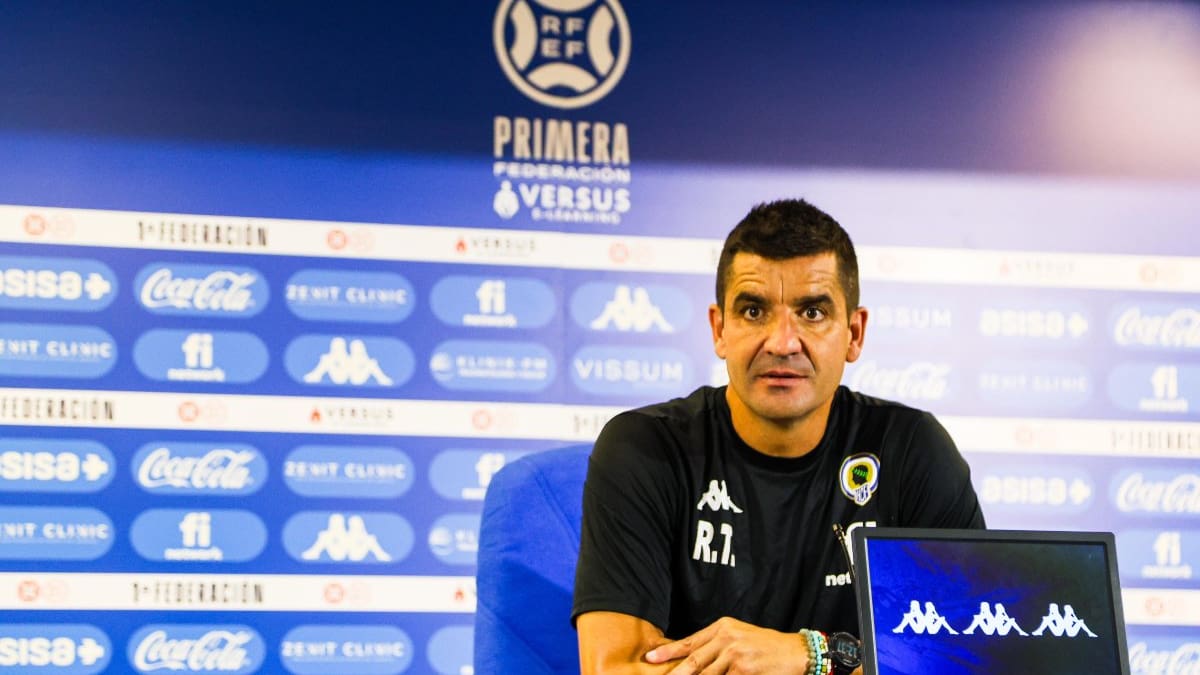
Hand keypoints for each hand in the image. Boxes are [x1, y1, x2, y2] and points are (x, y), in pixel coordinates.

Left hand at [643, 616, 807, 673]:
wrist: (794, 651)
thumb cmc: (765, 646)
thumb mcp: (738, 636)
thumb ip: (716, 645)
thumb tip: (692, 659)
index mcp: (722, 627)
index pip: (689, 642)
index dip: (668, 652)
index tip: (650, 659)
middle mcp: (726, 638)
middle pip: (693, 662)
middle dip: (674, 674)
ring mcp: (735, 655)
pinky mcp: (744, 670)